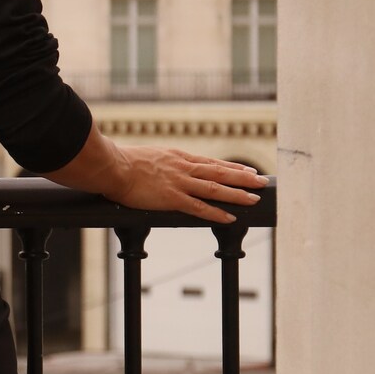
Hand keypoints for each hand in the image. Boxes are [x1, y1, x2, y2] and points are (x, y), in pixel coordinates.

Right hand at [106, 146, 267, 223]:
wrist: (112, 166)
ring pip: (215, 188)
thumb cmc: (121, 161)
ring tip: (255, 198)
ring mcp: (179, 183)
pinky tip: (230, 217)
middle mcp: (183, 168)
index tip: (247, 170)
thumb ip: (159, 163)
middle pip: (220, 172)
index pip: (211, 162)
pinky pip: (199, 207)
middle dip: (243, 178)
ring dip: (237, 194)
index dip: (231, 167)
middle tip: (262, 182)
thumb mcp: (146, 156)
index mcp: (177, 157)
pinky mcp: (172, 198)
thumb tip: (158, 168)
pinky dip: (216, 212)